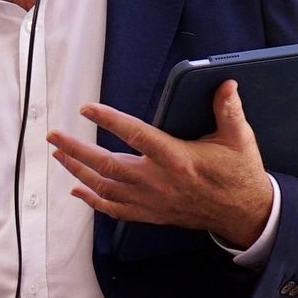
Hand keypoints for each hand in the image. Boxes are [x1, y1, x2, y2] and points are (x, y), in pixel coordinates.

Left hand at [47, 80, 273, 248]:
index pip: (135, 135)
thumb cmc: (239, 173)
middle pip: (107, 165)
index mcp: (177, 158)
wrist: (243, 214)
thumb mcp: (239, 139)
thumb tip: (225, 83)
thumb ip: (228, 110)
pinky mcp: (150, 214)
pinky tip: (77, 190)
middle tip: (54, 136)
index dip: (109, 120)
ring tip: (59, 155)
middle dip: (76, 149)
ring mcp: (151, 200)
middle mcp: (158, 181)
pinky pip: (114, 210)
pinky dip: (92, 200)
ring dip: (78, 171)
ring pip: (104, 187)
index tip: (86, 108)